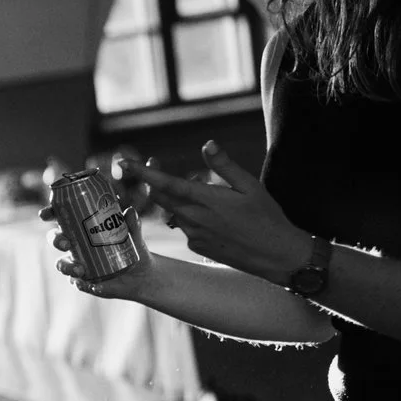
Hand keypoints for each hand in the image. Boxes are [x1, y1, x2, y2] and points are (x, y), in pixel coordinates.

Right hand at [40, 166, 158, 302]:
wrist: (140, 273)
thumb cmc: (132, 247)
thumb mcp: (133, 235)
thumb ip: (131, 224)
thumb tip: (129, 211)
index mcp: (81, 228)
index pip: (60, 217)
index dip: (49, 214)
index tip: (45, 215)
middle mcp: (75, 245)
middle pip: (56, 239)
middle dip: (56, 240)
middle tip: (66, 243)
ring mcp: (77, 263)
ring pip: (61, 263)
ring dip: (66, 266)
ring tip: (80, 270)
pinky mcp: (84, 281)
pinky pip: (77, 283)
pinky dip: (80, 283)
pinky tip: (85, 283)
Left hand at [121, 141, 313, 283]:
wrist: (277, 256)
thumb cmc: (268, 217)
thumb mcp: (251, 186)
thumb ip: (225, 166)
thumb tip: (207, 144)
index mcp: (208, 201)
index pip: (167, 184)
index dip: (143, 173)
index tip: (124, 163)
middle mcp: (195, 219)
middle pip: (161, 197)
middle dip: (152, 180)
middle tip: (153, 163)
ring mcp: (194, 235)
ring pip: (173, 211)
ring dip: (175, 198)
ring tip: (198, 189)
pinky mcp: (197, 247)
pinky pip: (185, 227)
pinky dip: (189, 215)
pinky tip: (211, 215)